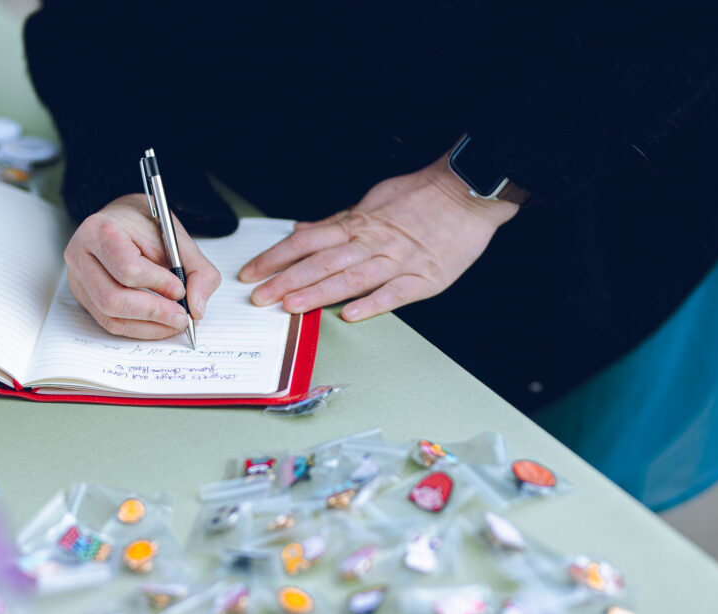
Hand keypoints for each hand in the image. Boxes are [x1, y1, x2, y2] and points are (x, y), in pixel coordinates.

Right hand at [64, 194, 221, 338]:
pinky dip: (139, 328)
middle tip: (181, 317)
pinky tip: (159, 324)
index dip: (158, 284)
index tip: (180, 289)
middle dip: (153, 312)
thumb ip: (198, 271)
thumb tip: (197, 308)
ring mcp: (78, 279)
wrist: (123, 220)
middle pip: (113, 299)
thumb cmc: (145, 226)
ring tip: (174, 321)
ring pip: (110, 317)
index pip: (128, 269)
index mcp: (102, 231)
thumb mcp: (178, 238)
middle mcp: (81, 256)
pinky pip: (109, 322)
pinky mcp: (83, 297)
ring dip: (148, 326)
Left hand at [238, 154, 519, 320]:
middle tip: (260, 297)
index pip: (306, 242)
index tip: (252, 273)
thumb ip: (337, 221)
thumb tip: (304, 230)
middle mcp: (371, 243)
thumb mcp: (371, 201)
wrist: (464, 194)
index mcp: (357, 225)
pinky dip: (371, 304)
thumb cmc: (420, 197)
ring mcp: (397, 261)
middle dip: (286, 280)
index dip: (275, 258)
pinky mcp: (423, 278)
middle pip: (321, 262)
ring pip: (350, 279)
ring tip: (292, 306)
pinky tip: (349, 314)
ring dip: (318, 293)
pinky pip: (394, 293)